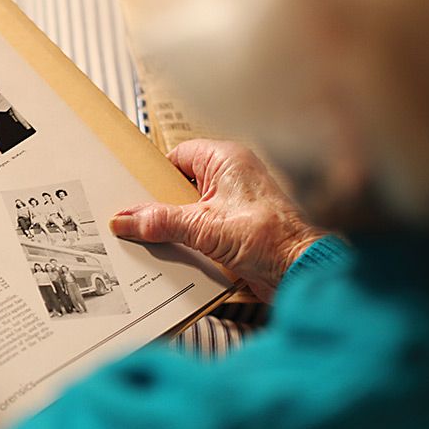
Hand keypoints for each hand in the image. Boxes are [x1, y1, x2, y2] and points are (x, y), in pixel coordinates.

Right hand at [109, 140, 325, 300]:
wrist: (302, 272)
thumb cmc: (273, 239)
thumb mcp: (204, 227)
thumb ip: (161, 221)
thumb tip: (126, 219)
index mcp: (227, 160)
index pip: (177, 156)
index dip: (155, 174)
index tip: (133, 189)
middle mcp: (232, 178)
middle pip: (181, 184)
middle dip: (161, 204)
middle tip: (139, 218)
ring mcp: (235, 204)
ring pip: (190, 209)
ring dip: (174, 226)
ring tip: (155, 238)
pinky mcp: (237, 229)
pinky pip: (201, 229)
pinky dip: (188, 240)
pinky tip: (175, 253)